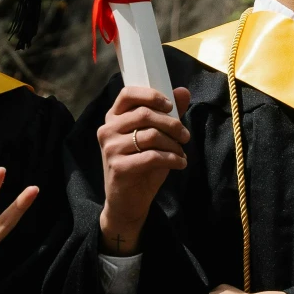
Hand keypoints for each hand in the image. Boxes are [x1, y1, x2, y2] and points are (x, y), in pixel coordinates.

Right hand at [96, 84, 191, 253]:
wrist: (127, 201)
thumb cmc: (141, 165)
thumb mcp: (155, 138)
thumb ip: (167, 115)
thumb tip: (183, 91)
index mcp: (113, 118)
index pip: (128, 93)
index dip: (151, 95)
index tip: (170, 106)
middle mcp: (107, 130)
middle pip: (145, 114)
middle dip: (172, 124)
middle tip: (185, 136)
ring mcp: (110, 148)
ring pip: (151, 135)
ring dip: (173, 144)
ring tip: (181, 152)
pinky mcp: (118, 167)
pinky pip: (153, 156)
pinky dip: (172, 159)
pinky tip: (180, 163)